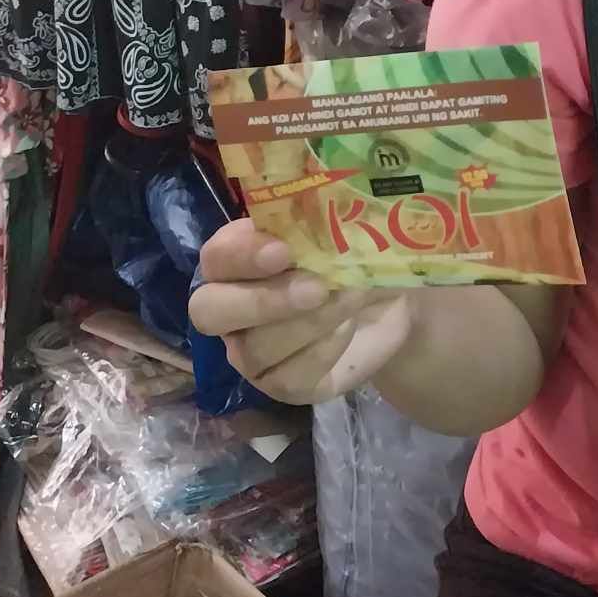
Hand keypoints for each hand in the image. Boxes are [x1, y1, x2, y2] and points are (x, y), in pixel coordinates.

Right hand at [190, 219, 417, 402]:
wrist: (388, 304)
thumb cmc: (352, 256)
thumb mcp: (344, 230)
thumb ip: (321, 219)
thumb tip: (326, 210)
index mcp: (236, 260)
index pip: (216, 257)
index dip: (242, 255)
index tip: (283, 251)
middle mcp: (230, 308)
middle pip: (209, 312)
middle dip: (261, 301)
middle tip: (315, 288)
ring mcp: (251, 353)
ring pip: (255, 349)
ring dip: (309, 323)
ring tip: (352, 297)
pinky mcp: (283, 386)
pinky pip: (288, 378)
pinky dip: (323, 350)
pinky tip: (348, 327)